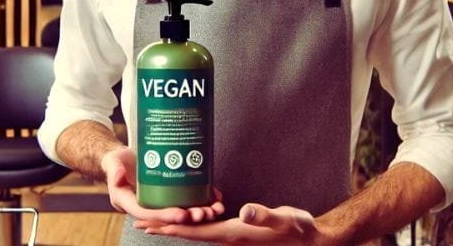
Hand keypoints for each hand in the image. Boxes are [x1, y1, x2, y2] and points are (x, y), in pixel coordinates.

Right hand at [100, 147, 224, 223]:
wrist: (123, 159)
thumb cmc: (117, 162)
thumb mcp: (113, 163)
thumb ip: (115, 170)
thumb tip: (117, 177)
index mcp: (131, 203)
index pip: (149, 214)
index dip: (166, 215)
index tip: (182, 214)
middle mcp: (147, 205)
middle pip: (168, 216)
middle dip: (188, 217)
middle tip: (204, 214)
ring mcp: (159, 200)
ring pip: (181, 210)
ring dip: (198, 211)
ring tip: (214, 209)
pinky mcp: (169, 192)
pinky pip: (186, 199)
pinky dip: (201, 199)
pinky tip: (215, 197)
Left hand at [136, 202, 332, 244]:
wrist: (311, 241)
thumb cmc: (299, 230)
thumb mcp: (284, 219)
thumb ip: (264, 215)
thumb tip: (246, 211)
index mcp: (235, 234)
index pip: (197, 232)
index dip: (173, 228)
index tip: (150, 225)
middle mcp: (230, 237)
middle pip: (191, 234)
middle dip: (166, 228)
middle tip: (141, 222)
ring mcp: (235, 236)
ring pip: (198, 232)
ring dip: (177, 227)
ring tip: (157, 221)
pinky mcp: (240, 232)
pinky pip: (210, 228)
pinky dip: (194, 223)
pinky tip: (191, 217)